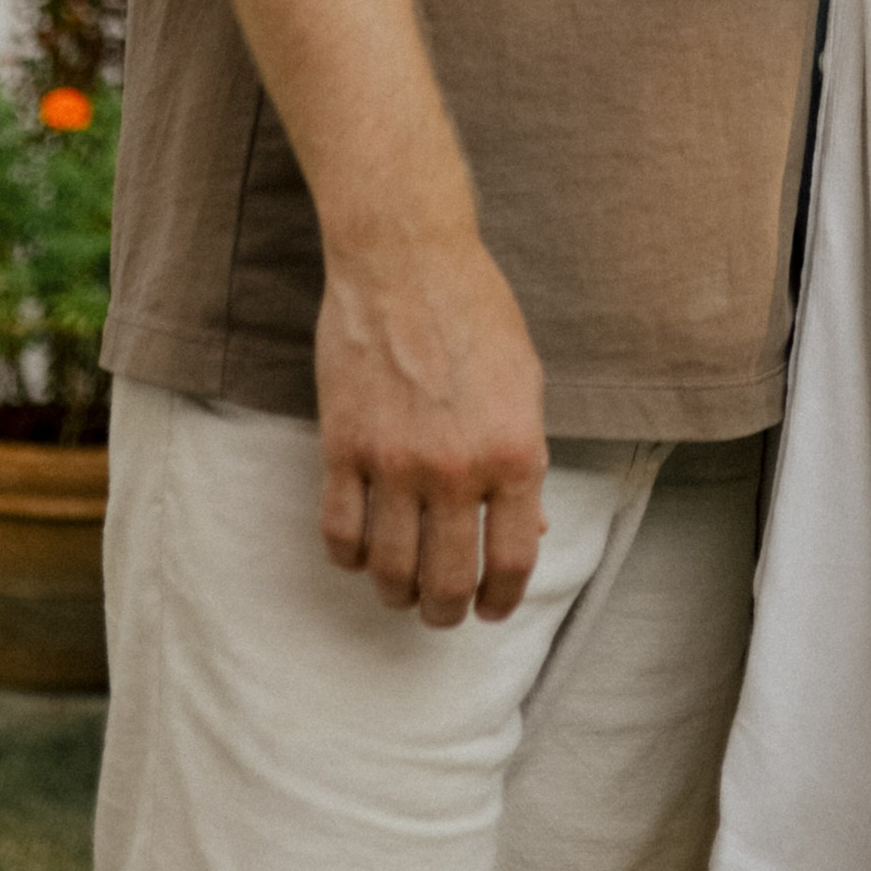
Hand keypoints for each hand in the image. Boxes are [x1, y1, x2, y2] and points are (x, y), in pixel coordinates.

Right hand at [314, 225, 549, 627]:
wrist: (405, 258)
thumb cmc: (475, 312)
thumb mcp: (525, 383)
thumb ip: (527, 461)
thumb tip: (530, 530)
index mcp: (514, 451)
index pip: (513, 560)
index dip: (502, 598)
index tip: (491, 608)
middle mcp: (456, 467)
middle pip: (448, 581)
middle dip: (447, 612)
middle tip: (444, 611)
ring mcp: (394, 461)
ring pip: (390, 570)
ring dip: (397, 593)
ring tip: (402, 588)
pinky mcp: (342, 446)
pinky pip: (340, 533)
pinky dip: (350, 558)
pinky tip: (360, 552)